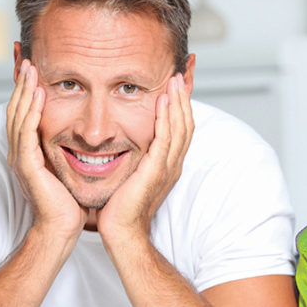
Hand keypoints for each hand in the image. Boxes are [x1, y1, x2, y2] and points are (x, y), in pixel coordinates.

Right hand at [7, 60, 85, 240]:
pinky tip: (38, 98)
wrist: (62, 228)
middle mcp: (21, 153)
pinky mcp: (28, 167)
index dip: (28, 92)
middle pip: (16, 111)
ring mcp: (22, 160)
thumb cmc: (68, 201)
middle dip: (22, 85)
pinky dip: (31, 114)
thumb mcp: (68, 168)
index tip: (35, 70)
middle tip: (28, 61)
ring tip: (30, 71)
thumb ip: (68, 149)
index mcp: (29, 152)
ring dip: (25, 93)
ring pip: (18, 118)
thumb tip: (85, 134)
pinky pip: (26, 135)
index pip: (24, 115)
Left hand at [97, 73, 193, 242]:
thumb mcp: (130, 177)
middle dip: (184, 98)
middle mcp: (172, 165)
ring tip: (175, 79)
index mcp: (167, 166)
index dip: (181, 106)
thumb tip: (124, 144)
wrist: (121, 232)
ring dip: (178, 102)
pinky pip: (165, 140)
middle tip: (181, 74)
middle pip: (186, 124)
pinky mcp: (155, 172)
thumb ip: (134, 159)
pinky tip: (163, 101)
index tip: (177, 85)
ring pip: (179, 128)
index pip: (180, 129)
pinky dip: (166, 118)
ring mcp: (166, 169)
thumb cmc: (121, 209)